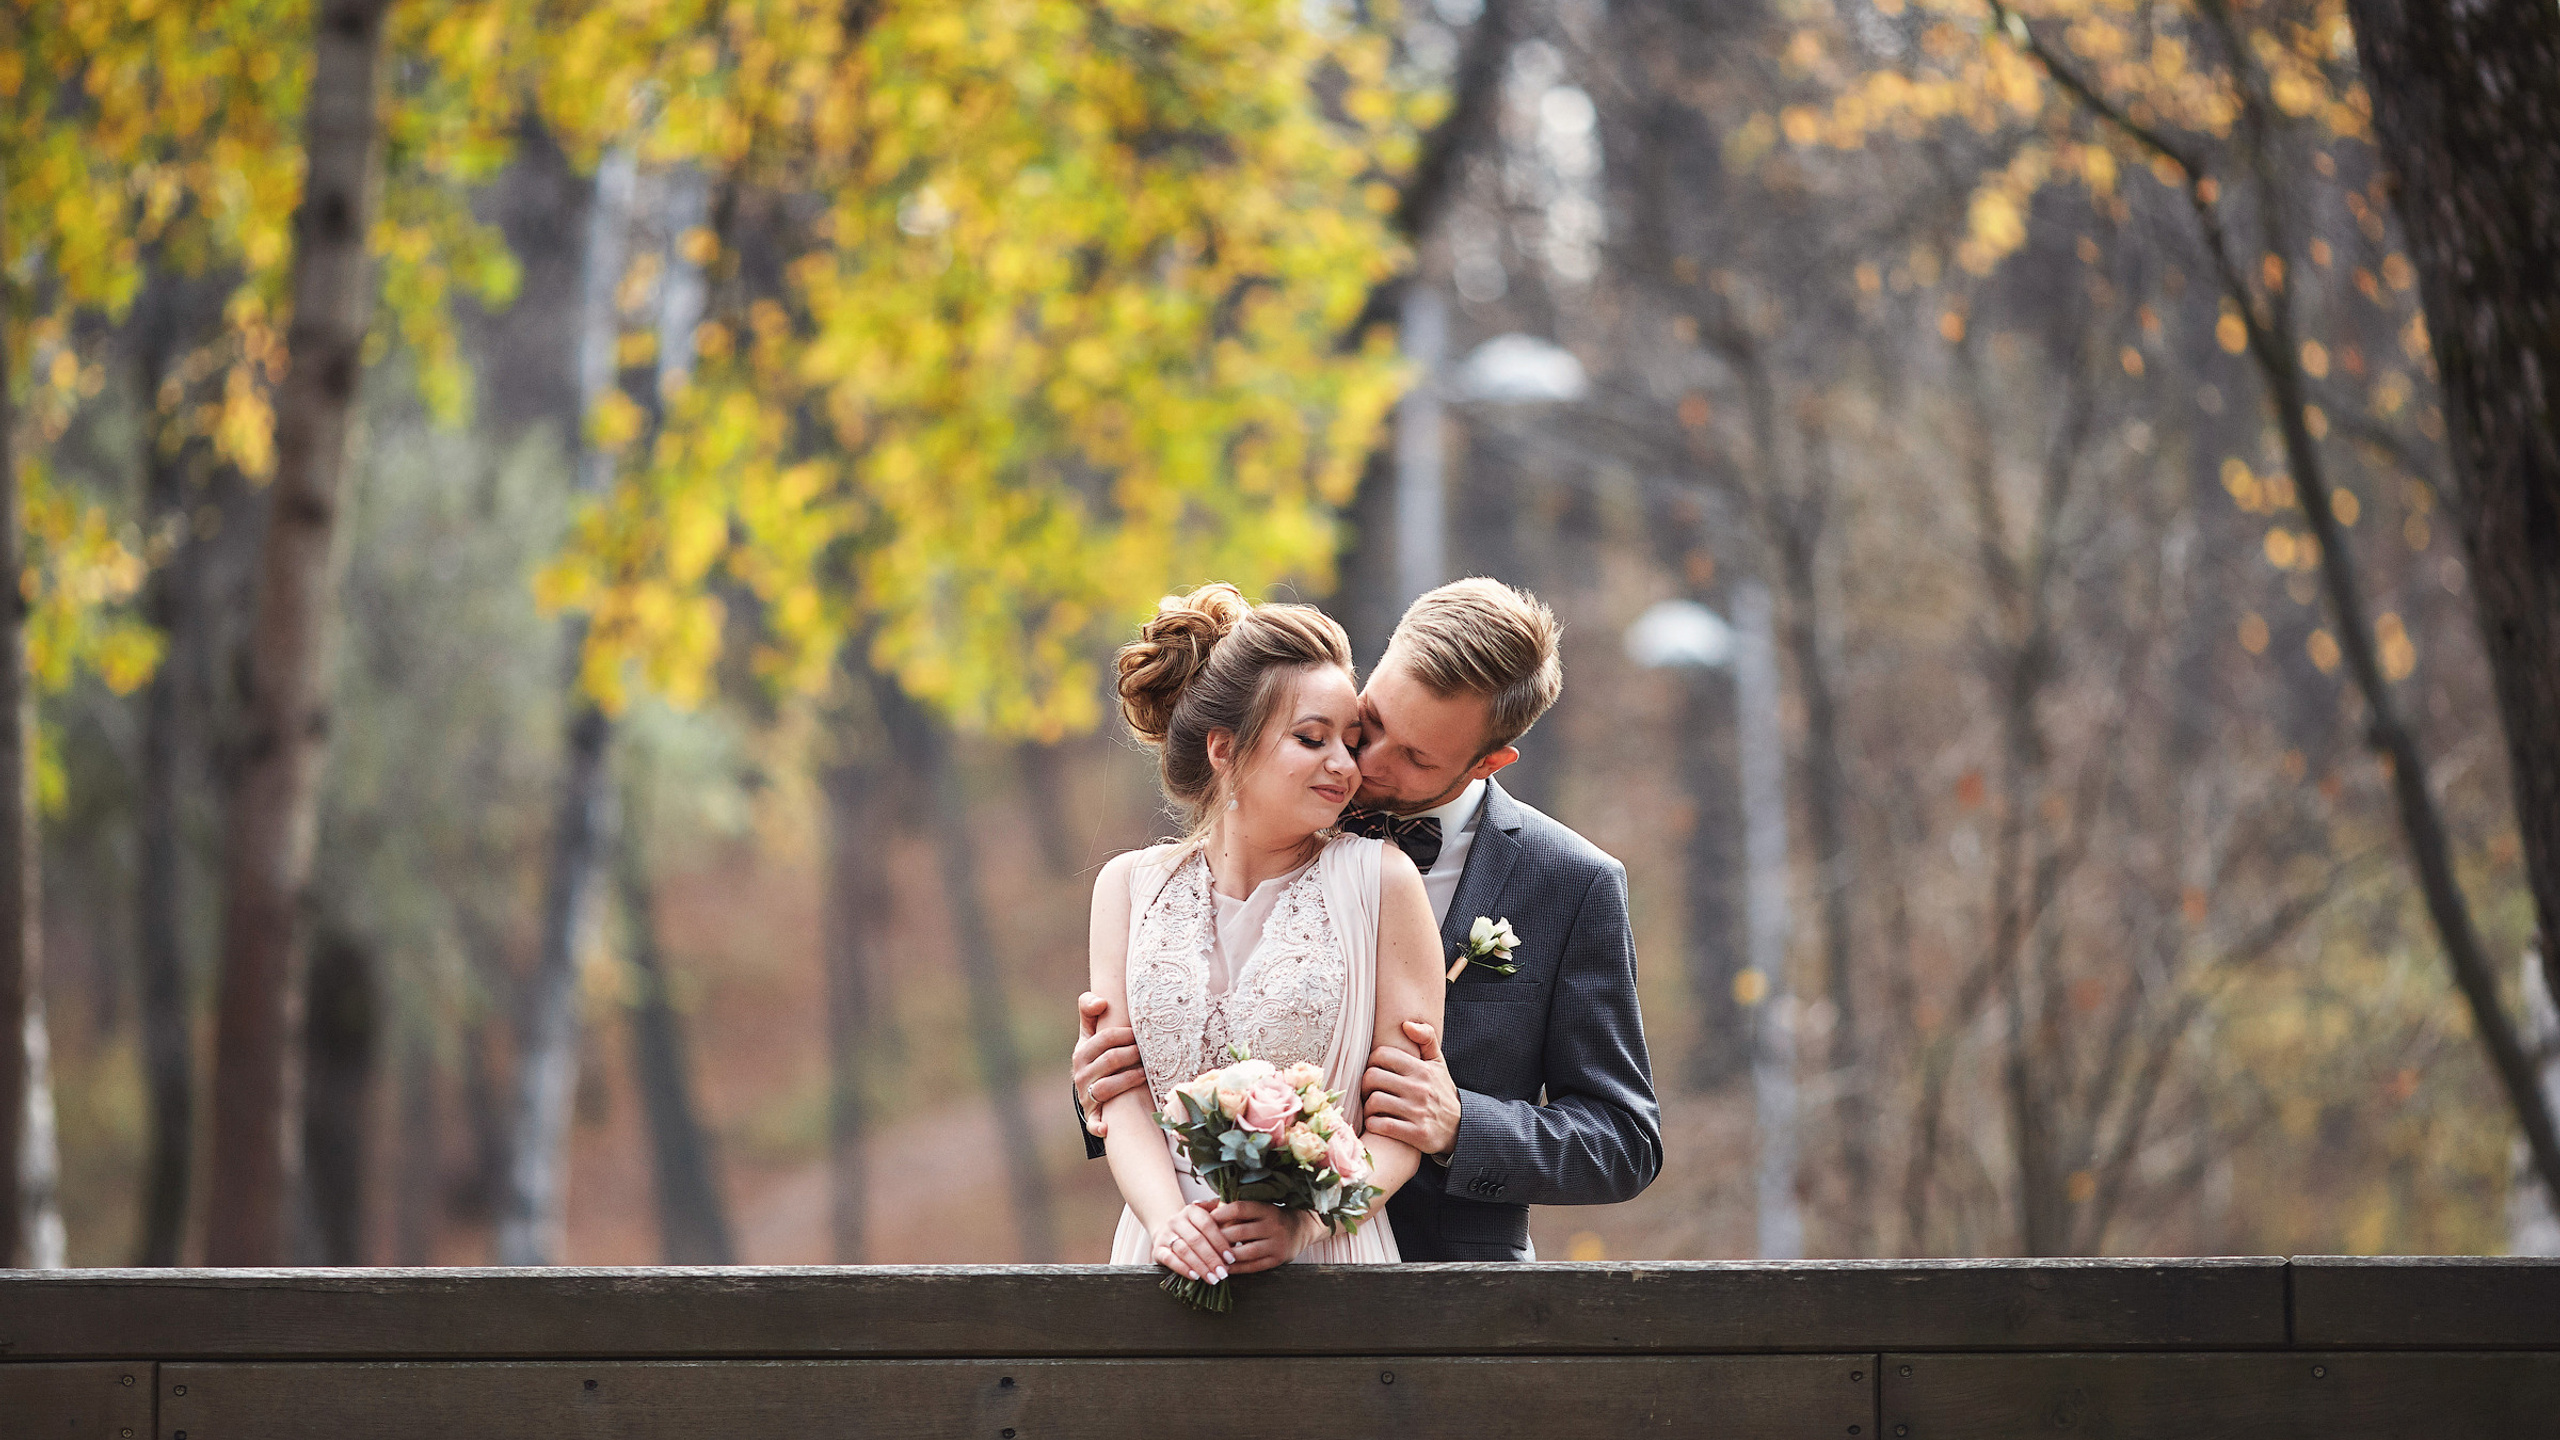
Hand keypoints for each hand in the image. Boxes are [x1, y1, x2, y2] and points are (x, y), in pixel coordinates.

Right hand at [1072, 992, 1145, 1137]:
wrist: (1089, 1087)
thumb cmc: (1096, 1055)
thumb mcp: (1089, 1032)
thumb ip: (1089, 1009)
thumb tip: (1101, 1001)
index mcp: (1082, 1051)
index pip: (1104, 1038)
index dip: (1126, 1034)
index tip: (1140, 1033)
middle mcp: (1082, 1073)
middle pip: (1110, 1060)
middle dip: (1132, 1054)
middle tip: (1148, 1052)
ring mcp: (1086, 1095)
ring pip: (1106, 1087)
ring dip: (1128, 1081)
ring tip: (1145, 1074)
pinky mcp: (1092, 1115)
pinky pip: (1093, 1122)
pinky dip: (1098, 1126)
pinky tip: (1107, 1129)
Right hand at [1151, 1200, 1232, 1284]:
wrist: (1168, 1231)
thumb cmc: (1196, 1228)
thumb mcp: (1209, 1217)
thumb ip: (1223, 1216)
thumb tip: (1238, 1217)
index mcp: (1192, 1210)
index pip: (1207, 1224)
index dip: (1220, 1242)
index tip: (1231, 1258)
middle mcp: (1176, 1220)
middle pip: (1196, 1240)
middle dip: (1211, 1258)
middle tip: (1223, 1273)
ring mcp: (1166, 1235)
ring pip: (1184, 1250)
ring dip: (1200, 1266)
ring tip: (1213, 1278)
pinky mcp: (1158, 1249)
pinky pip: (1170, 1260)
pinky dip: (1183, 1269)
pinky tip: (1195, 1276)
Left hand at [1210, 1201, 1320, 1274]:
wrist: (1299, 1229)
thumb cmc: (1268, 1216)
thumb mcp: (1254, 1206)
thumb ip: (1224, 1205)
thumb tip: (1195, 1205)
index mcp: (1266, 1208)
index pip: (1240, 1209)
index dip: (1221, 1214)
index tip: (1205, 1220)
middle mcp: (1273, 1225)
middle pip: (1240, 1232)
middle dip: (1219, 1238)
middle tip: (1202, 1243)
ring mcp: (1276, 1243)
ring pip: (1246, 1252)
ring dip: (1226, 1256)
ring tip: (1210, 1258)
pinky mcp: (1277, 1260)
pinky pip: (1253, 1266)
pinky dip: (1237, 1269)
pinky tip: (1224, 1268)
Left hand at [1363, 1020, 1459, 1157]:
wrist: (1461, 1128)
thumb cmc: (1441, 1092)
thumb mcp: (1438, 1064)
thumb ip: (1426, 1038)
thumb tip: (1406, 1024)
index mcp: (1422, 1069)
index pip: (1382, 1055)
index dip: (1371, 1062)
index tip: (1374, 1072)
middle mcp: (1419, 1089)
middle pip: (1372, 1077)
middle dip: (1365, 1085)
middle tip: (1368, 1092)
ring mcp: (1417, 1112)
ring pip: (1374, 1101)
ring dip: (1368, 1107)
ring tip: (1372, 1109)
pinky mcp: (1415, 1134)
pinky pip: (1382, 1125)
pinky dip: (1373, 1124)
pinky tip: (1376, 1123)